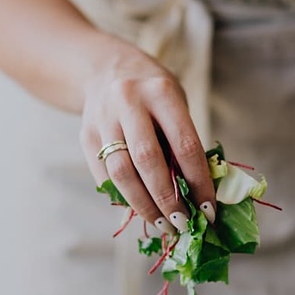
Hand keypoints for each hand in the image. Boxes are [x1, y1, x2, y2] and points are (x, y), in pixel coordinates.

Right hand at [80, 44, 215, 233]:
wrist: (107, 69)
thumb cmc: (155, 94)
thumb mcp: (177, 105)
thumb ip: (185, 144)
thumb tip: (198, 196)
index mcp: (162, 92)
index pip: (185, 145)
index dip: (198, 183)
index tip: (208, 211)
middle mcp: (129, 102)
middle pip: (147, 161)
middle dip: (167, 199)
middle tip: (183, 225)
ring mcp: (103, 118)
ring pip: (120, 172)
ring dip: (143, 205)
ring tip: (162, 225)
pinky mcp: (86, 135)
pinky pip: (103, 175)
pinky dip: (123, 197)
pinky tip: (140, 209)